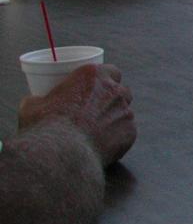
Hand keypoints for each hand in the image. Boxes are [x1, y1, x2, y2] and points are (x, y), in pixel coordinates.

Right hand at [19, 64, 135, 165]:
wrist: (61, 153)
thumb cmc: (45, 126)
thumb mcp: (31, 107)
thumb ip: (38, 100)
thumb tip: (32, 102)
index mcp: (93, 76)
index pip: (110, 70)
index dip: (106, 79)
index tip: (98, 87)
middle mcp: (114, 90)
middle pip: (121, 91)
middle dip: (113, 99)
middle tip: (97, 110)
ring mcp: (125, 111)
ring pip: (124, 112)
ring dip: (114, 119)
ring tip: (98, 132)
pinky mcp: (131, 132)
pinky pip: (127, 132)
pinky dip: (117, 137)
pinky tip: (103, 146)